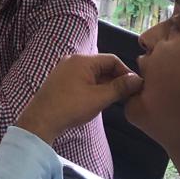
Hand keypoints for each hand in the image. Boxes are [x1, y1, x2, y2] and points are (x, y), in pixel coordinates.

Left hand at [18, 53, 142, 143]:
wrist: (42, 119)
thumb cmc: (71, 107)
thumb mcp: (99, 98)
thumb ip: (120, 88)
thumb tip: (138, 79)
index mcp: (82, 60)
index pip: (112, 60)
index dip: (126, 72)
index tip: (135, 88)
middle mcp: (73, 60)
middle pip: (103, 65)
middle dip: (117, 79)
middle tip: (128, 96)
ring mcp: (66, 70)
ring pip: (94, 74)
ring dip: (106, 84)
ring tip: (116, 100)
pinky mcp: (62, 80)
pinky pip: (84, 79)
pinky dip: (95, 87)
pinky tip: (99, 100)